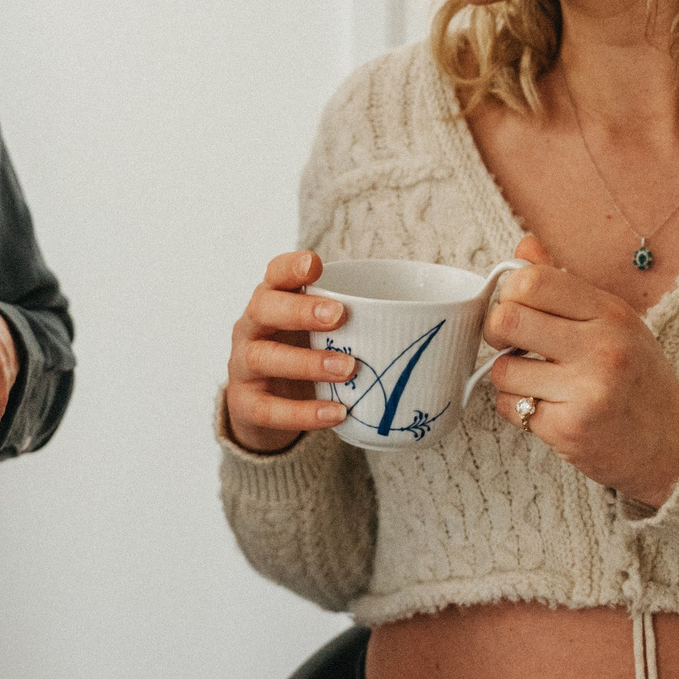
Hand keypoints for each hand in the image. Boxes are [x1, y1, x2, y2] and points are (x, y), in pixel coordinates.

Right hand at [223, 250, 351, 454]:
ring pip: (265, 357)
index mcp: (272, 301)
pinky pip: (269, 409)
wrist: (262, 406)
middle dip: (300, 310)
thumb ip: (356, 319)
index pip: (273, 274)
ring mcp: (243, 365)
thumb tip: (435, 317)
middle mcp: (251, 327)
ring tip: (349, 368)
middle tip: (339, 316)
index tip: (315, 265)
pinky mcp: (245, 404)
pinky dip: (304, 413)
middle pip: (264, 308)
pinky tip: (337, 413)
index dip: (290, 267)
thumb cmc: (303, 354)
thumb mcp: (320, 330)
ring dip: (307, 362)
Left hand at [482, 235, 678, 509]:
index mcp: (610, 313)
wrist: (672, 442)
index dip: (511, 293)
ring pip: (502, 368)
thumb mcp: (613, 321)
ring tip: (538, 381)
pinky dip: (517, 408)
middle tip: (513, 343)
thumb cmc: (637, 376)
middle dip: (497, 331)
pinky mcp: (568, 429)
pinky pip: (509, 407)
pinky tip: (547, 407)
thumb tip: (524, 247)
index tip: (519, 307)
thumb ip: (565, 285)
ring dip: (510, 376)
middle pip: (507, 320)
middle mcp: (601, 348)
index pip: (532, 281)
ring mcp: (585, 391)